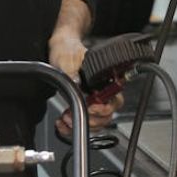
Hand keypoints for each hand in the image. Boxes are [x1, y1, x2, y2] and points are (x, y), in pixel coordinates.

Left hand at [47, 0, 122, 135]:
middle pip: (107, 116)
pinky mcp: (83, 106)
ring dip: (80, 125)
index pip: (115, 101)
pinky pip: (83, 124)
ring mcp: (93, 100)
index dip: (105, 109)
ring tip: (65, 119)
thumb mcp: (68, 59)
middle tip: (73, 116)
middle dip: (91, 121)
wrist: (61, 48)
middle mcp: (102, 92)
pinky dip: (71, 128)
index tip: (91, 108)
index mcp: (105, 80)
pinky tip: (62, 122)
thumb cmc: (68, 50)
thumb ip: (72, 71)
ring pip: (96, 123)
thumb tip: (77, 82)